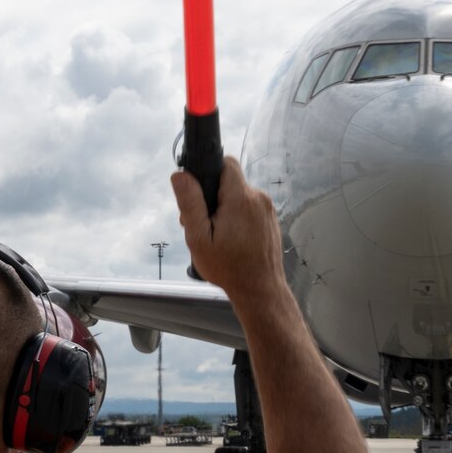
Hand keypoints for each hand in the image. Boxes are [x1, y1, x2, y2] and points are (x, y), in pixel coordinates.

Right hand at [171, 156, 282, 299]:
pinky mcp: (271, 220)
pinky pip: (250, 208)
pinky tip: (233, 240)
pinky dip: (238, 218)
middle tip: (204, 225)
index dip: (209, 173)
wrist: (260, 290)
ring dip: (225, 210)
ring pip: (239, 196)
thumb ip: (190, 204)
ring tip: (218, 237)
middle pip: (230, 182)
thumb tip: (180, 175)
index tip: (200, 195)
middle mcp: (258, 198)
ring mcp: (268, 209)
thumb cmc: (228, 267)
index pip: (226, 163)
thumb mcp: (199, 238)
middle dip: (213, 197)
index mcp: (241, 198)